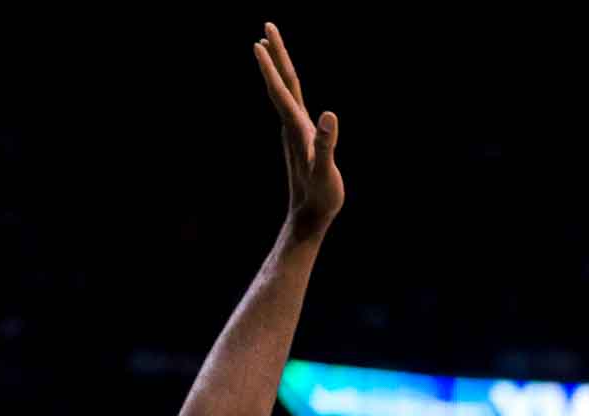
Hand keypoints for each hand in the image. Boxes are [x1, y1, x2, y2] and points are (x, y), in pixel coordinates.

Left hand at [254, 23, 343, 240]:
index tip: (260, 41)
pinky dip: (286, 88)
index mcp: (296, 128)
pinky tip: (286, 86)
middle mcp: (291, 126)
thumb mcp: (326, 171)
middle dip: (275, 55)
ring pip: (284, 92)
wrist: (310, 216)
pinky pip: (291, 105)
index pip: (282, 91)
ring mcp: (294, 132)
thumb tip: (328, 115)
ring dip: (277, 68)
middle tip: (267, 28)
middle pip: (281, 84)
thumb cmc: (321, 196)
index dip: (271, 67)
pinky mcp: (300, 139)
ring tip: (269, 47)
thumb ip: (326, 143)